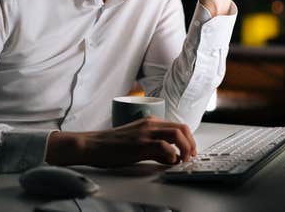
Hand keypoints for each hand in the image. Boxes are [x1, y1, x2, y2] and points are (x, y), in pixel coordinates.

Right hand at [45, 116, 196, 166]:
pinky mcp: (140, 143)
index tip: (191, 151)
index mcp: (151, 121)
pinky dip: (172, 155)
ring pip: (177, 134)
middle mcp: (151, 124)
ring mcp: (146, 132)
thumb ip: (155, 148)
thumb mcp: (137, 142)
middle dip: (191, 143)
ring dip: (185, 148)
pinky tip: (169, 162)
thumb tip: (171, 157)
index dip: (189, 139)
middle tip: (191, 156)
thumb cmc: (112, 145)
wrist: (93, 145)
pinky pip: (164, 147)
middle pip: (182, 128)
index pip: (178, 126)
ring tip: (184, 160)